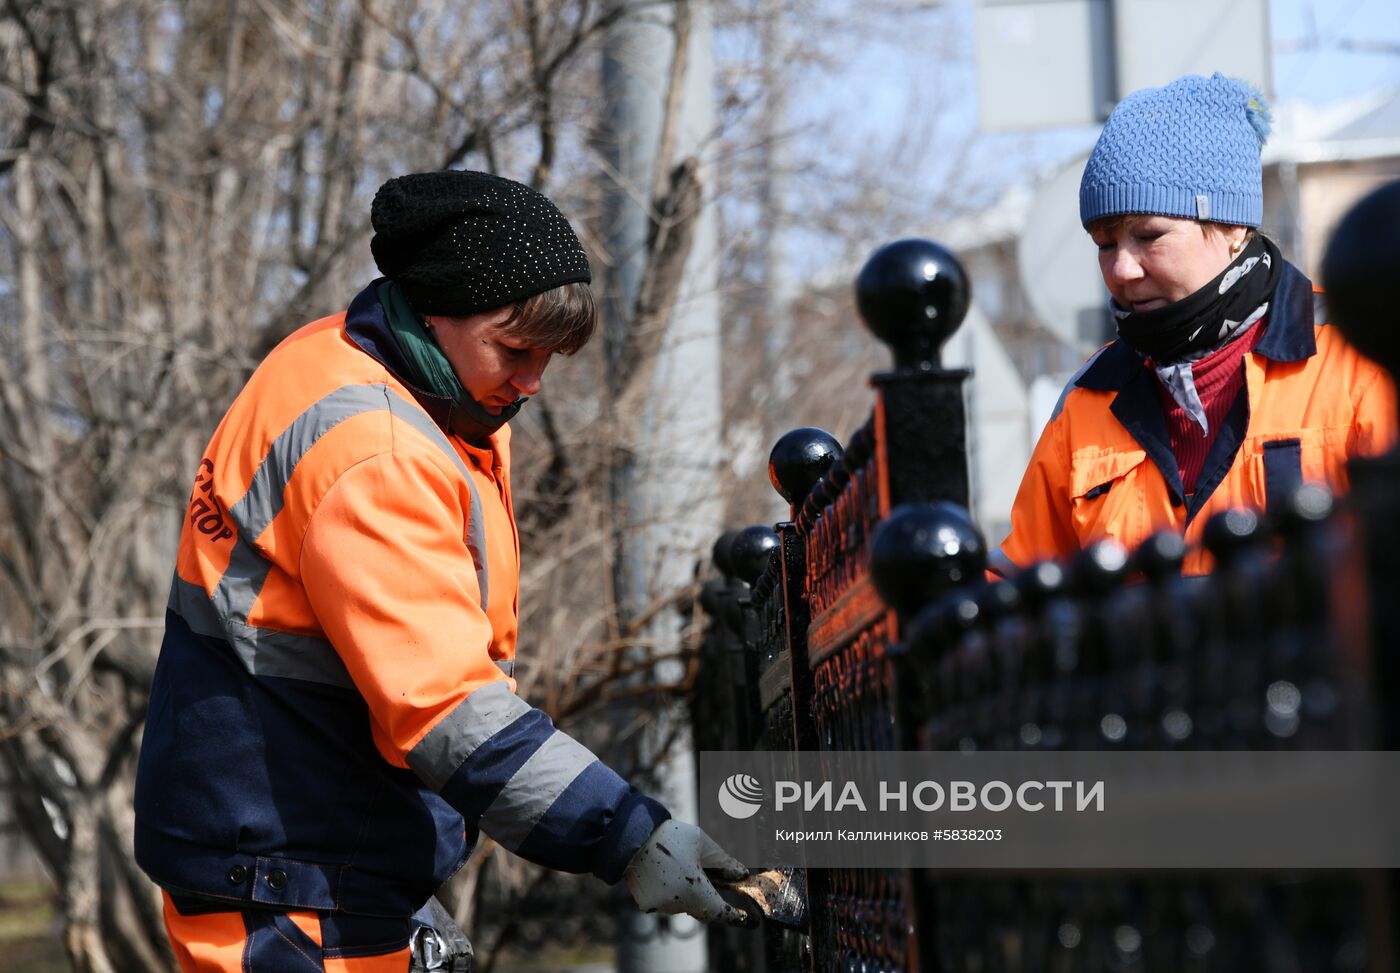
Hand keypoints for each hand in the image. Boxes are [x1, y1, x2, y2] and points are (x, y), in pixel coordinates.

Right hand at [623, 820, 749, 924]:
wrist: (630, 836)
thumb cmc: (671, 837)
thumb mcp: (703, 844)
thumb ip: (724, 862)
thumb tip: (741, 875)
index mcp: (696, 892)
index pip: (722, 913)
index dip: (735, 917)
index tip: (746, 919)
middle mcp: (678, 905)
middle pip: (703, 907)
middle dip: (712, 897)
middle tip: (717, 882)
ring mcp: (661, 907)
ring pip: (684, 904)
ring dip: (691, 891)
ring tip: (685, 865)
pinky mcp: (646, 904)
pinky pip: (667, 901)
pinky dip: (673, 890)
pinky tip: (668, 869)